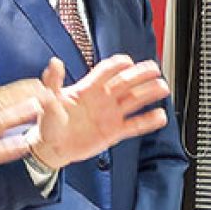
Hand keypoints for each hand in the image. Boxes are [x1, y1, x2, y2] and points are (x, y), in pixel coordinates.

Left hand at [25, 56, 170, 169]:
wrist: (52, 148)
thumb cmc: (49, 123)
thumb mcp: (48, 100)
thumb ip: (53, 82)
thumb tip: (54, 63)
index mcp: (88, 89)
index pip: (106, 71)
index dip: (117, 65)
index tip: (128, 61)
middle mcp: (103, 99)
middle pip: (125, 82)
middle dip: (140, 75)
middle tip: (154, 69)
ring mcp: (110, 114)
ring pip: (133, 100)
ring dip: (148, 93)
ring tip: (162, 87)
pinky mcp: (114, 131)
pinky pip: (134, 125)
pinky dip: (148, 121)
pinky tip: (160, 115)